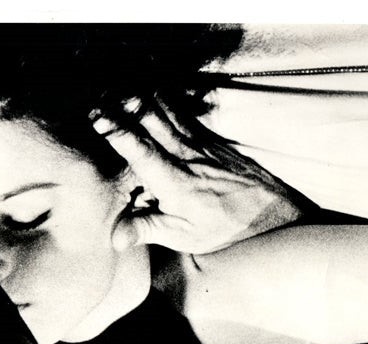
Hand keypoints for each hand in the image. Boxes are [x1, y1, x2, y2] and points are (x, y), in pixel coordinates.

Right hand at [90, 95, 309, 253]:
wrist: (271, 212)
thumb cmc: (225, 227)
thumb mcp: (184, 236)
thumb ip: (147, 230)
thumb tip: (114, 238)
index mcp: (174, 180)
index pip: (140, 149)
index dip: (116, 130)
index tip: (96, 116)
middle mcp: (186, 154)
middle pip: (151, 117)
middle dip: (122, 102)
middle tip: (98, 94)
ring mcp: (200, 141)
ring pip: (166, 107)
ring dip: (140, 92)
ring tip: (118, 82)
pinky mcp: (210, 136)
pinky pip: (182, 109)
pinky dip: (163, 95)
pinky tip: (152, 82)